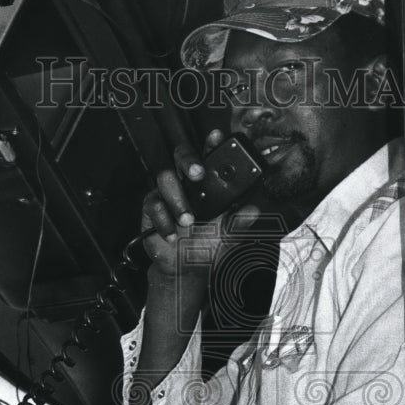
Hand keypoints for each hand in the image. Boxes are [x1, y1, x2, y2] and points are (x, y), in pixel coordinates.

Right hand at [141, 130, 257, 277]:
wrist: (183, 268)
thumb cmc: (204, 246)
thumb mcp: (225, 235)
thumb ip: (238, 222)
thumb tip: (253, 210)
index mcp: (206, 185)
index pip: (208, 157)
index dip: (211, 144)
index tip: (216, 136)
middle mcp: (185, 184)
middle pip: (180, 156)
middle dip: (188, 160)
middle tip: (197, 174)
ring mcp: (166, 193)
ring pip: (165, 179)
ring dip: (177, 200)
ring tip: (187, 221)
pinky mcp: (151, 207)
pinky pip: (153, 204)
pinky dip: (164, 220)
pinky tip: (172, 234)